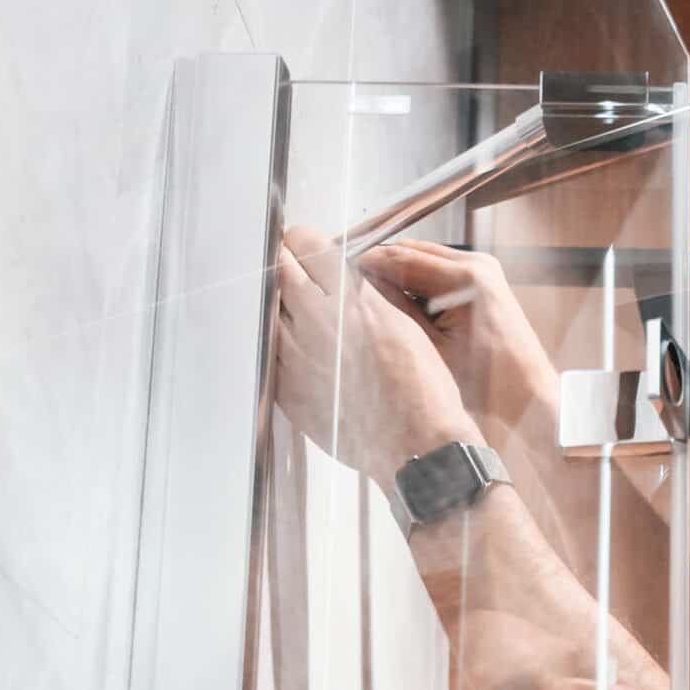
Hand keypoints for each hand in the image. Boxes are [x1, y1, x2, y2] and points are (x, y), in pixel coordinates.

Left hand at [273, 224, 477, 479]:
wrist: (419, 448)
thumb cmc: (422, 392)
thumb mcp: (404, 324)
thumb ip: (365, 292)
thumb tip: (340, 273)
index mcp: (347, 299)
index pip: (303, 242)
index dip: (304, 242)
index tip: (304, 247)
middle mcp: (314, 322)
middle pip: (278, 270)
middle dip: (288, 266)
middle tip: (296, 271)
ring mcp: (294, 358)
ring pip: (268, 311)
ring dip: (281, 308)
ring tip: (305, 320)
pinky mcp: (286, 390)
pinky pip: (269, 354)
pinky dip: (280, 346)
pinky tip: (305, 355)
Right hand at [354, 241, 559, 443]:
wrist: (529, 401)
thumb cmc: (488, 386)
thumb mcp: (430, 349)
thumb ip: (395, 310)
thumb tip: (360, 284)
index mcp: (466, 278)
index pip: (399, 257)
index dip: (364, 264)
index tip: (336, 276)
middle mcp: (478, 264)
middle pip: (410, 252)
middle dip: (378, 267)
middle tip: (345, 286)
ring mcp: (483, 270)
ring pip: (422, 259)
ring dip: (395, 274)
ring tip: (367, 297)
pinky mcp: (484, 282)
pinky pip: (438, 272)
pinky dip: (416, 283)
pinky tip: (398, 305)